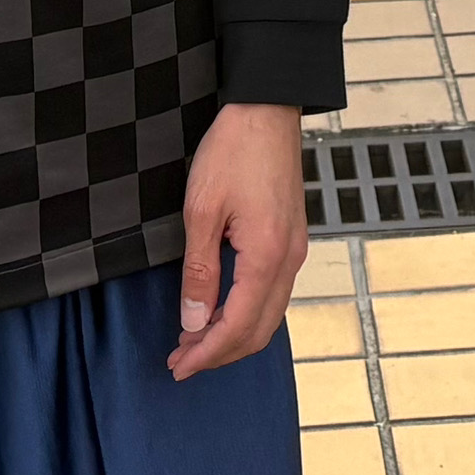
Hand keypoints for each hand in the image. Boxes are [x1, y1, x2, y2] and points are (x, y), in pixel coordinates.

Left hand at [172, 102, 308, 377]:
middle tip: (181, 361)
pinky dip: (248, 312)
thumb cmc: (233, 150)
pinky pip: (274, 293)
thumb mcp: (202, 209)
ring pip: (270, 314)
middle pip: (260, 330)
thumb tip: (195, 322)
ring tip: (195, 340)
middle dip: (220, 353)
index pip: (238, 326)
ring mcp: (295, 248)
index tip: (178, 367)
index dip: (207, 354)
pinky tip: (222, 310)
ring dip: (233, 334)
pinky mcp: (292, 237)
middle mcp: (289, 259)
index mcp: (267, 255)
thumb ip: (200, 271)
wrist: (268, 106)